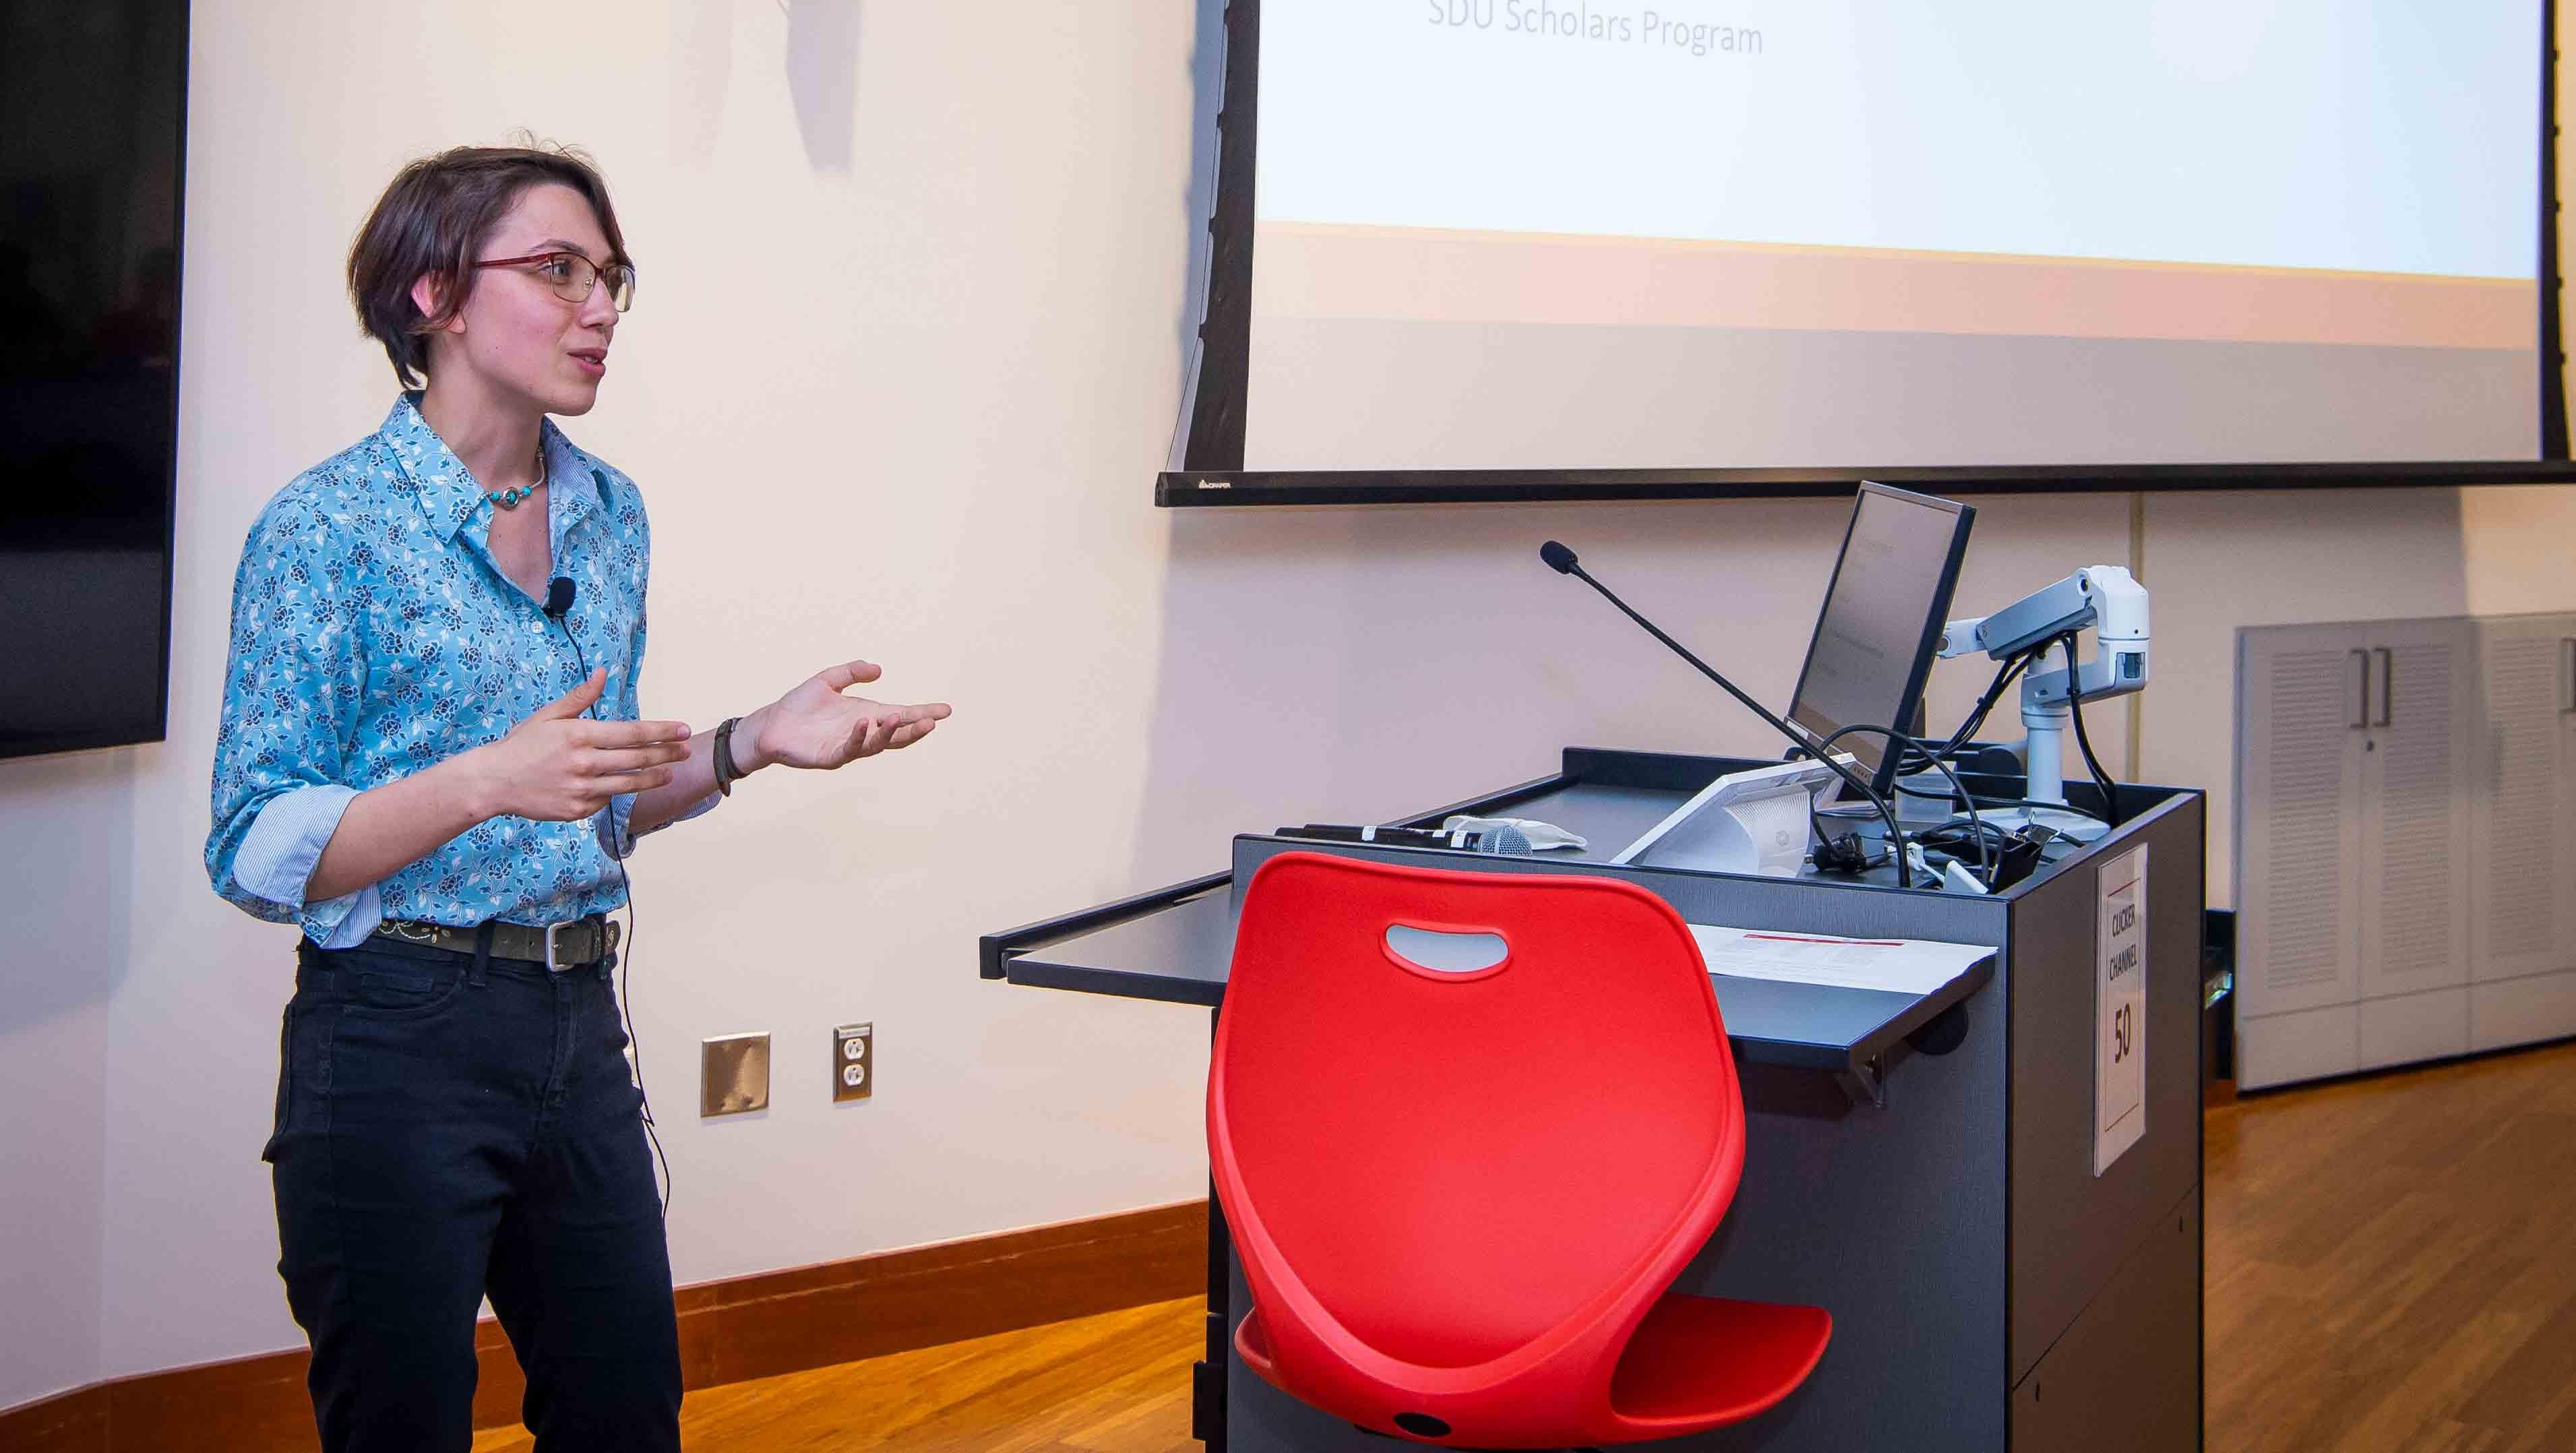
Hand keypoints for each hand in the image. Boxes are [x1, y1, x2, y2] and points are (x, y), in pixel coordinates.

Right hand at [471, 669, 693, 820]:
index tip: (683, 730)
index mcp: (581, 735)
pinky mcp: (577, 809)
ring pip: (629, 784)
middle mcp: (585, 762)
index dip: (663, 732)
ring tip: (669, 773)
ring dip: (654, 778)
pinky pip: (606, 801)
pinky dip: (616, 793)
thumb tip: (603, 673)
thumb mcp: (549, 716)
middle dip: (667, 754)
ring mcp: (582, 789)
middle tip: (685, 751)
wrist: (493, 781)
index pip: (634, 733)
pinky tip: (623, 786)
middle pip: (638, 759)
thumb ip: (580, 697)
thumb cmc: (522, 744)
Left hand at [744, 659, 949, 771]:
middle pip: (897, 735)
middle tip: (932, 721)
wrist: (771, 724)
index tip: (946, 710)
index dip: (924, 712)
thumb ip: (852, 672)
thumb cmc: (800, 705)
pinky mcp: (831, 756)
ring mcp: (850, 747)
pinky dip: (860, 737)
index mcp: (869, 715)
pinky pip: (850, 749)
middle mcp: (864, 733)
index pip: (903, 715)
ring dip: (891, 733)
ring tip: (900, 717)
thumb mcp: (828, 680)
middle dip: (916, 729)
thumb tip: (880, 669)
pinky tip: (865, 723)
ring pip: (878, 744)